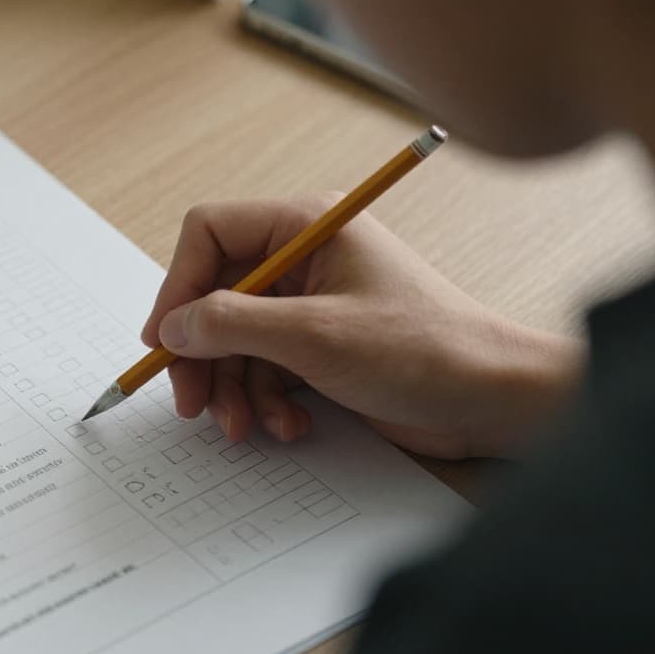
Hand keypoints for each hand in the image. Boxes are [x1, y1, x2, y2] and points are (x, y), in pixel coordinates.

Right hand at [141, 195, 582, 458]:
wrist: (491, 400)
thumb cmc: (422, 351)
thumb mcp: (313, 336)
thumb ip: (231, 325)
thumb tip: (172, 327)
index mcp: (306, 226)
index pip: (210, 234)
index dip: (178, 286)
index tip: (163, 341)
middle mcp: (303, 258)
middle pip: (214, 296)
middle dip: (202, 354)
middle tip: (192, 402)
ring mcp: (311, 304)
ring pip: (235, 341)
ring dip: (233, 389)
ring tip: (246, 427)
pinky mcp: (320, 346)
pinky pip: (264, 369)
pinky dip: (266, 402)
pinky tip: (288, 427)